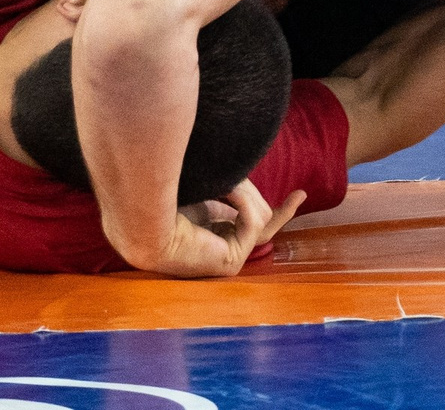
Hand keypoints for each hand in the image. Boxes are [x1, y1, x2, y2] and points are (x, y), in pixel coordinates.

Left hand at [130, 180, 305, 277]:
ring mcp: (222, 259)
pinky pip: (254, 225)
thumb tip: (263, 204)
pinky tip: (230, 188)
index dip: (271, 209)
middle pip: (262, 229)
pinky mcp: (229, 264)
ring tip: (228, 180)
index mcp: (205, 229)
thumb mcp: (211, 187)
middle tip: (300, 194)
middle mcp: (213, 248)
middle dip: (281, 214)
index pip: (245, 222)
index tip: (298, 195)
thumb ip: (239, 193)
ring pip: (260, 222)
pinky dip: (244, 202)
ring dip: (245, 193)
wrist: (144, 216)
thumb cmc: (166, 197)